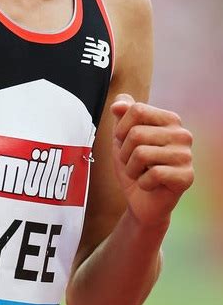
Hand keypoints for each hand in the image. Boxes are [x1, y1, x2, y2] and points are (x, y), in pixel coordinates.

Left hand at [110, 94, 193, 227]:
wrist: (141, 200)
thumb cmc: (133, 165)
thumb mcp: (121, 136)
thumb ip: (121, 115)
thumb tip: (118, 104)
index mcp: (169, 119)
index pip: (137, 109)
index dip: (121, 129)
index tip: (124, 142)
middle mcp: (182, 134)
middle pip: (137, 133)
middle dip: (125, 152)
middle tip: (133, 163)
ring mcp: (186, 155)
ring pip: (141, 154)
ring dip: (132, 169)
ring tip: (140, 173)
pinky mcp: (187, 176)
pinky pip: (153, 174)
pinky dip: (142, 182)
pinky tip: (149, 184)